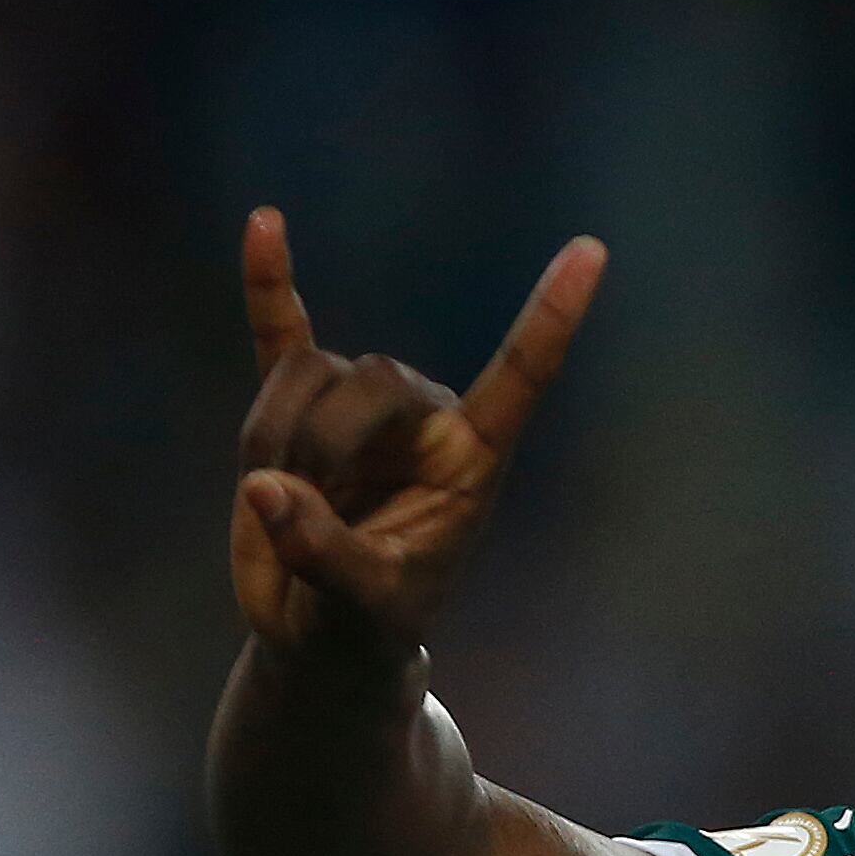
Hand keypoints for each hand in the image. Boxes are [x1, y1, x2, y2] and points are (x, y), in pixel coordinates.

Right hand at [229, 209, 605, 673]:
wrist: (320, 633)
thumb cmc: (366, 624)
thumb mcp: (362, 609)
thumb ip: (326, 555)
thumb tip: (269, 489)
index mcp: (472, 459)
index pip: (523, 375)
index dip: (551, 317)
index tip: (591, 251)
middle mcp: (424, 420)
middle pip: (370, 376)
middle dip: (324, 443)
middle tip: (305, 511)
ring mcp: (360, 412)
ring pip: (307, 372)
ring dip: (276, 435)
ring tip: (281, 502)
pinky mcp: (298, 412)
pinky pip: (280, 336)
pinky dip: (268, 286)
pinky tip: (263, 223)